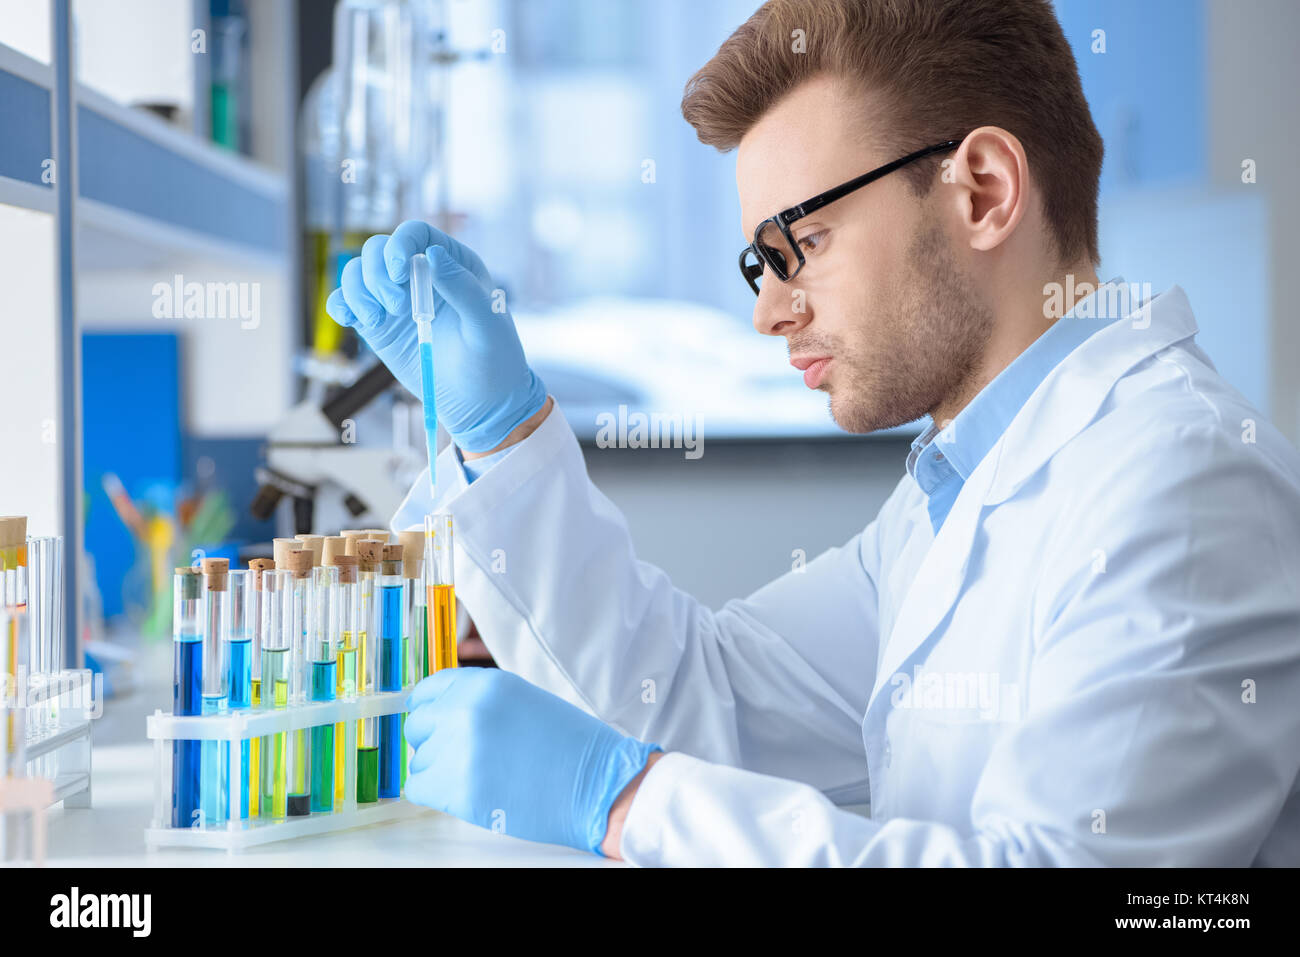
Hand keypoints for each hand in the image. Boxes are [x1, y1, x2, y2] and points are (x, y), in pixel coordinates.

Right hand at [325, 221, 548, 452]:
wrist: (480, 403)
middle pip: (377, 249)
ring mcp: (395, 300)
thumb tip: (431, 254)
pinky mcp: (378, 325)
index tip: (398, 273)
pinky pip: (345, 302)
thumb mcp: (486, 325)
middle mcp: (419, 276)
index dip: (399, 243)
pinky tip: (354, 321)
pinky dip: (340, 306)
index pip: (415, 234)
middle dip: (377, 273)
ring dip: (357, 290)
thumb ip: (463, 288)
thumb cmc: (493, 360)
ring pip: (356, 273)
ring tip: (375, 319)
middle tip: (395, 308)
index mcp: (452, 264)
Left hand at [404, 668, 660, 854]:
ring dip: (439, 771)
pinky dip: (436, 795)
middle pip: (417, 726)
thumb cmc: (568, 745)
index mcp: (484, 684)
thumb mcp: (522, 701)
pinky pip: (419, 789)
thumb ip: (480, 701)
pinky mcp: (458, 789)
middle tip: (461, 757)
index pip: (427, 690)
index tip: (432, 723)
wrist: (599, 783)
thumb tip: (441, 712)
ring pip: (419, 761)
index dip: (428, 710)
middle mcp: (466, 710)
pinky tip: (466, 793)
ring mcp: (459, 750)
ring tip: (478, 776)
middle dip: (433, 742)